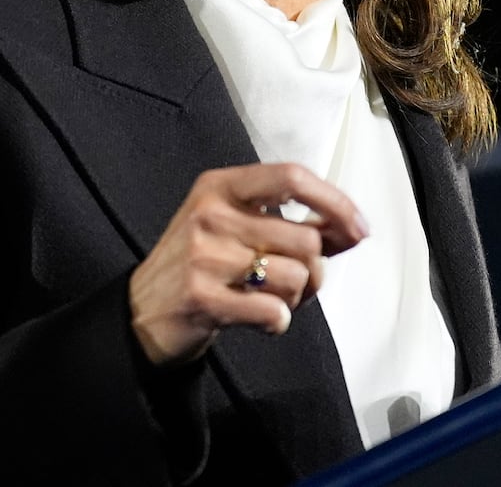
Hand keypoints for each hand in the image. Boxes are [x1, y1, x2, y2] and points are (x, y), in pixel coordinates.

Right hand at [128, 162, 368, 365]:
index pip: (292, 177)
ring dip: (295, 299)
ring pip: (295, 277)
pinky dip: (278, 322)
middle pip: (304, 238)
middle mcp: (210, 213)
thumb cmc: (202, 265)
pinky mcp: (202, 297)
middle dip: (315, 270)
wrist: (142, 313)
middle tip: (296, 285)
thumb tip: (353, 229)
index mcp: (221, 186)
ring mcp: (203, 255)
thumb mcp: (239, 228)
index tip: (358, 228)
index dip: (335, 202)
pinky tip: (260, 320)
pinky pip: (274, 312)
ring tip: (269, 300)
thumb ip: (295, 224)